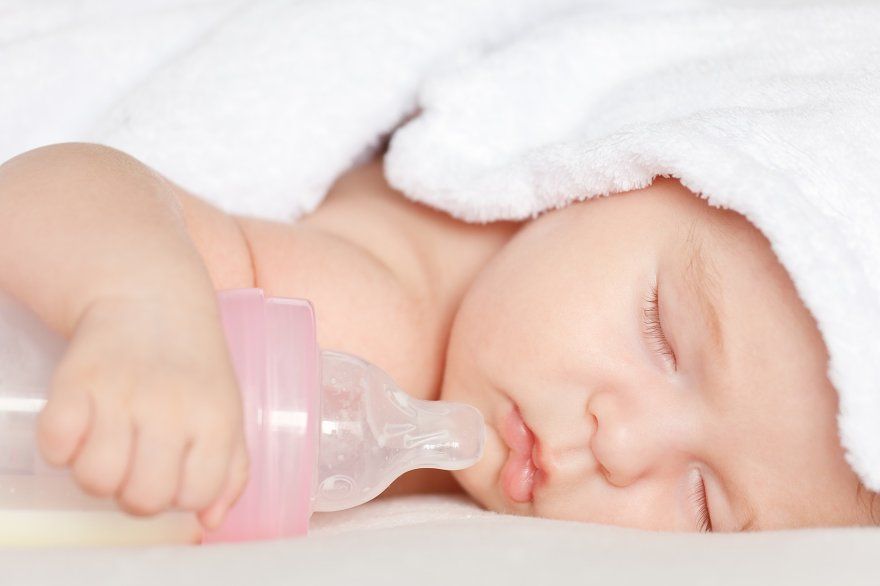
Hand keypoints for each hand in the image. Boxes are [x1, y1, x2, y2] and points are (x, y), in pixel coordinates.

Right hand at [35, 295, 248, 530]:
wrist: (151, 298)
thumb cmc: (193, 367)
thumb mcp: (226, 411)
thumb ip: (230, 468)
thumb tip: (211, 520)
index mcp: (216, 419)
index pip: (197, 495)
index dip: (182, 496)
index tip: (175, 473)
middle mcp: (172, 408)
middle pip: (144, 498)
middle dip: (135, 494)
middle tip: (136, 464)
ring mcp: (123, 394)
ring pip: (96, 478)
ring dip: (95, 474)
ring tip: (106, 447)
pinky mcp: (76, 380)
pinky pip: (56, 445)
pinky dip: (60, 447)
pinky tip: (78, 427)